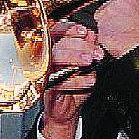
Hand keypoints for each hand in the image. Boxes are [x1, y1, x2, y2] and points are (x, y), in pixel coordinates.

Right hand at [42, 20, 102, 138]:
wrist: (67, 109)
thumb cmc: (73, 84)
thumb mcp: (86, 64)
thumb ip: (87, 48)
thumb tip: (91, 34)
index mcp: (54, 46)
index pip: (57, 30)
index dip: (70, 29)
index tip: (84, 31)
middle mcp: (46, 56)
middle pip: (57, 43)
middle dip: (79, 45)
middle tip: (94, 53)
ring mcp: (44, 71)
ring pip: (55, 58)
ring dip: (75, 58)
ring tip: (90, 62)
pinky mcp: (45, 86)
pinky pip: (58, 80)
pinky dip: (76, 80)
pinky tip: (89, 80)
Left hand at [93, 0, 138, 57]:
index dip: (129, 1)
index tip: (130, 6)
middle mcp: (116, 1)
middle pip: (113, 2)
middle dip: (119, 11)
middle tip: (128, 21)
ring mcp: (106, 14)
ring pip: (105, 15)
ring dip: (111, 21)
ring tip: (123, 30)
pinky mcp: (99, 27)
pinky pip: (101, 28)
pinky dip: (106, 32)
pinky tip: (117, 37)